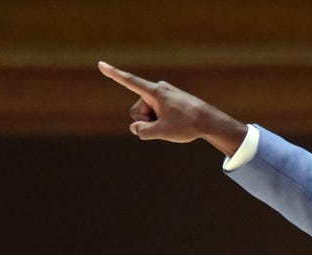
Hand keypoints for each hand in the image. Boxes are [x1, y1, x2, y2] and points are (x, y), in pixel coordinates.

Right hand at [97, 61, 247, 155]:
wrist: (211, 122)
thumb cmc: (187, 125)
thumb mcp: (161, 132)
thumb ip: (143, 131)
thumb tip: (136, 129)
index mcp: (154, 92)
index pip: (129, 81)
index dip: (113, 74)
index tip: (100, 64)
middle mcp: (158, 90)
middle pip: (137, 110)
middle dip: (146, 121)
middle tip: (165, 125)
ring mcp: (164, 95)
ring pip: (147, 114)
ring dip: (155, 123)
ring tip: (174, 124)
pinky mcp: (170, 101)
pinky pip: (157, 114)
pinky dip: (162, 122)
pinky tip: (176, 124)